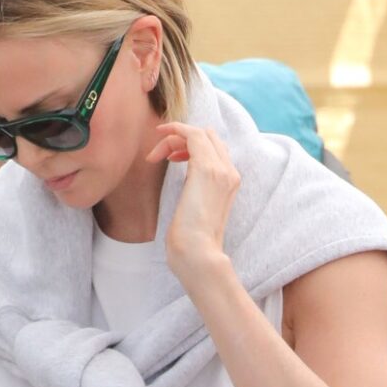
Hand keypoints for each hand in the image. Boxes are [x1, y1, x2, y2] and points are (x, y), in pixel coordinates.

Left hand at [147, 122, 239, 288]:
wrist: (198, 254)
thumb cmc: (194, 241)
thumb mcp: (200, 211)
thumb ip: (200, 192)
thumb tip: (190, 184)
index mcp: (231, 181)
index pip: (216, 147)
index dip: (192, 146)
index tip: (172, 158)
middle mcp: (230, 171)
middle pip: (208, 136)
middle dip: (182, 139)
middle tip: (160, 155)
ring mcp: (220, 168)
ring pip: (198, 133)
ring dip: (173, 138)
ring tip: (155, 156)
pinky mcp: (205, 168)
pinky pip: (190, 134)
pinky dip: (173, 132)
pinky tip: (157, 146)